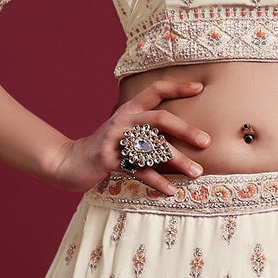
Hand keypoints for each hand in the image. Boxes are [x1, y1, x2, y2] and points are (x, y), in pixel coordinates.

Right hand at [45, 78, 211, 196]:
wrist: (71, 161)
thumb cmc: (107, 148)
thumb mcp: (125, 131)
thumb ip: (147, 128)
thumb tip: (182, 133)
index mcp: (130, 109)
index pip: (155, 89)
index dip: (177, 86)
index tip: (200, 88)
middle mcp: (124, 119)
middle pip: (160, 118)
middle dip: (185, 129)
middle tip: (206, 142)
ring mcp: (116, 138)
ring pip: (153, 147)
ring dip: (178, 160)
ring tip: (197, 172)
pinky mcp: (110, 159)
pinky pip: (139, 170)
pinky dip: (158, 182)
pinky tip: (172, 191)